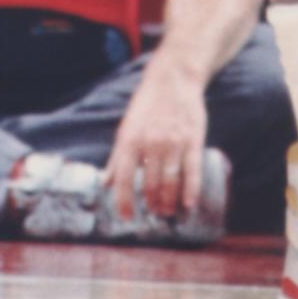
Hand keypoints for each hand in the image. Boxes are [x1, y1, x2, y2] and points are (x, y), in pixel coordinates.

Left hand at [105, 56, 208, 225]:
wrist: (173, 81)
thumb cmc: (146, 106)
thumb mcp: (126, 129)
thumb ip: (117, 158)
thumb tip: (105, 182)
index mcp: (130, 141)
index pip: (124, 180)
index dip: (124, 202)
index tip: (126, 218)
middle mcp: (150, 144)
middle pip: (150, 185)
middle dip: (152, 205)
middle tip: (154, 214)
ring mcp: (173, 143)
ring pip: (170, 182)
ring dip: (169, 202)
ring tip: (168, 212)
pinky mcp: (193, 141)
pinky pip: (192, 172)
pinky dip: (190, 191)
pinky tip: (188, 205)